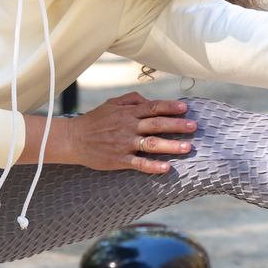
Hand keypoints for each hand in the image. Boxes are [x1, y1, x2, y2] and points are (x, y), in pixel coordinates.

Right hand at [24, 92, 195, 173]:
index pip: (153, 107)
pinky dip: (153, 166)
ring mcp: (124, 144)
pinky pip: (138, 163)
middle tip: (194, 127)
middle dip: (177, 125)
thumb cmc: (94, 121)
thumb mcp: (111, 104)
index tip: (185, 108)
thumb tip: (149, 100)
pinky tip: (166, 168)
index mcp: (127, 112)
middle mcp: (128, 126)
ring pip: (151, 144)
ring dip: (171, 146)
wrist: (73, 139)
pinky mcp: (119, 160)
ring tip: (188, 148)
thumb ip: (131, 100)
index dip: (170, 107)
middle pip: (156, 124)